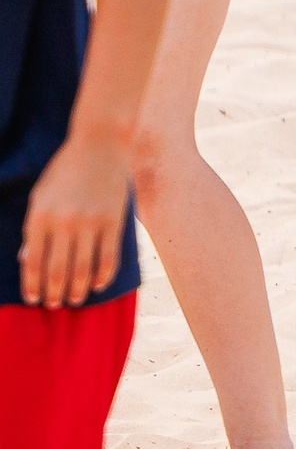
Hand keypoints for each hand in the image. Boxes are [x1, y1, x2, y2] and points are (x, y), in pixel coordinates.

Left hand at [19, 132, 130, 306]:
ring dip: (76, 289)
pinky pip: (109, 257)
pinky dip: (102, 275)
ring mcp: (90, 223)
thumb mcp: (41, 195)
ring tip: (74, 300)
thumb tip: (28, 259)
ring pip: (82, 268)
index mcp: (40, 216)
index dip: (32, 284)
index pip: (33, 261)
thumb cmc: (66, 170)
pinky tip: (97, 285)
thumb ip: (35, 228)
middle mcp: (63, 222)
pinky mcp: (113, 221)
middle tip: (54, 305)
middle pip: (57, 270)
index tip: (33, 299)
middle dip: (54, 292)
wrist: (100, 144)